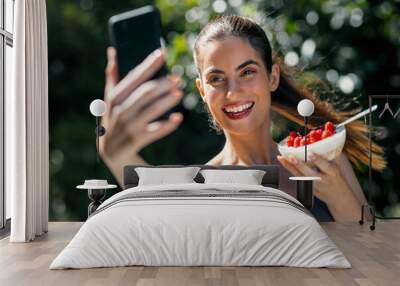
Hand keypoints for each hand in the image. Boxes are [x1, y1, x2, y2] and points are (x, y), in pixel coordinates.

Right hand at [100, 47, 183, 183]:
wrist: (111, 153)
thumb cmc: (114, 120)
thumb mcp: (110, 99)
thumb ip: (112, 76)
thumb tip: (112, 49)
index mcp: (114, 97)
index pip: (134, 77)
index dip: (148, 64)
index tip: (162, 53)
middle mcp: (119, 110)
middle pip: (144, 93)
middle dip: (162, 84)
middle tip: (177, 78)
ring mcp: (127, 126)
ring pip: (150, 110)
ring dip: (166, 101)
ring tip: (179, 93)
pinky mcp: (135, 140)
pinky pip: (154, 131)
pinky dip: (167, 125)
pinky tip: (178, 118)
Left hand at [277, 153, 347, 202]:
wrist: (339, 198)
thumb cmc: (338, 179)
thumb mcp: (338, 167)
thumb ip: (332, 155)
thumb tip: (328, 141)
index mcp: (332, 173)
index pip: (325, 166)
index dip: (318, 160)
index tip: (311, 153)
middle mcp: (322, 180)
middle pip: (309, 173)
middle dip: (299, 165)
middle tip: (291, 156)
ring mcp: (313, 186)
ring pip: (300, 176)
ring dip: (290, 166)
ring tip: (282, 157)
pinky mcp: (307, 188)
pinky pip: (297, 177)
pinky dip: (290, 169)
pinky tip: (284, 162)